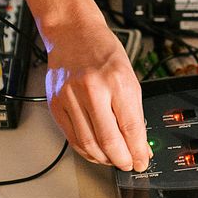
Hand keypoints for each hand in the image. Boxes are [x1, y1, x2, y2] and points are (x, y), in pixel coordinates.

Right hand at [45, 16, 149, 173]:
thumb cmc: (102, 51)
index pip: (131, 128)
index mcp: (117, 81)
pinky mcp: (55, 104)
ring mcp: (70, 98)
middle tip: (128, 164)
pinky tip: (95, 152)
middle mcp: (92, 89)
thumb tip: (139, 143)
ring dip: (104, 159)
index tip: (142, 161)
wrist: (73, 33)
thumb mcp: (128, 76)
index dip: (138, 151)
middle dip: (122, 160)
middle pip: (109, 141)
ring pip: (88, 144)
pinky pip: (71, 138)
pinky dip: (85, 150)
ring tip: (113, 159)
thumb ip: (134, 112)